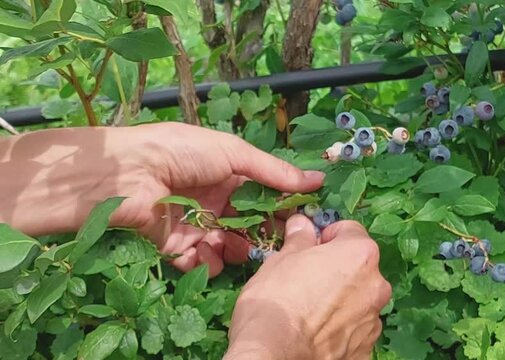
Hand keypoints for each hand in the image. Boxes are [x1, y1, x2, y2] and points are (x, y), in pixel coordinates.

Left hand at [0, 122, 323, 277]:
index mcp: (229, 176)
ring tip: (235, 245)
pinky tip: (206, 251)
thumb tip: (318, 180)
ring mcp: (197, 226)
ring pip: (229, 248)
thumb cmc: (184, 153)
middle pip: (249, 226)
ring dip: (237, 249)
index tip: (303, 219)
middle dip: (263, 234)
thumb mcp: (235, 154)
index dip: (283, 208)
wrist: (130, 172)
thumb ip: (274, 172)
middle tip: (276, 241)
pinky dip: (207, 262)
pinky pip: (201, 262)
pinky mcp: (176, 247)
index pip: (264, 196)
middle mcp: (216, 202)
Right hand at [224, 215, 391, 359]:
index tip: (310, 247)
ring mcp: (373, 320)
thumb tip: (303, 224)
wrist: (273, 352)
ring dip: (342, 299)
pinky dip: (340, 327)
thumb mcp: (282, 259)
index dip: (328, 236)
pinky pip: (354, 329)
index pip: (350, 230)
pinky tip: (316, 331)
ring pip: (359, 299)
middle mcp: (376, 285)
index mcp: (360, 254)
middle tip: (308, 278)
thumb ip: (300, 238)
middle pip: (359, 267)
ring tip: (310, 309)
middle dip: (337, 269)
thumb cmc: (277, 299)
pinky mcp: (365, 349)